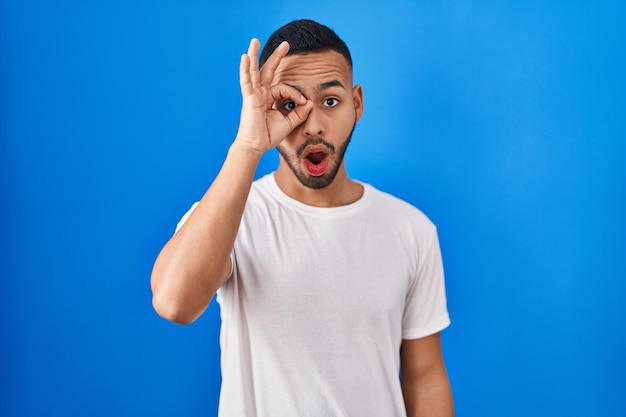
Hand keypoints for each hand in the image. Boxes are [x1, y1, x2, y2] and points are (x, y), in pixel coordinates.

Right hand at [235, 38, 311, 153]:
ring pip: (254, 71)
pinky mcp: (249, 98)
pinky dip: (245, 69)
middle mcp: (261, 93)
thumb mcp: (289, 122)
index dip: (296, 94)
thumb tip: (310, 102)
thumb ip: (299, 112)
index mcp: (269, 98)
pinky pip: (246, 81)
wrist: (256, 146)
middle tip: (286, 44)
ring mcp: (253, 94)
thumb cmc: (268, 136)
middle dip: (277, 57)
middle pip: (268, 71)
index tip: (304, 103)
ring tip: (254, 41)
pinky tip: (245, 57)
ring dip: (254, 55)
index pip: (284, 88)